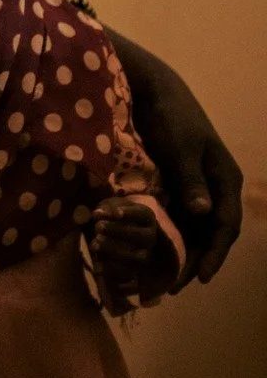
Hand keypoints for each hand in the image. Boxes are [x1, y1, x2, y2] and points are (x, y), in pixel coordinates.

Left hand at [90, 197, 178, 309]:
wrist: (117, 232)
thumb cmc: (114, 214)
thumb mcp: (110, 207)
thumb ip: (105, 209)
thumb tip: (97, 214)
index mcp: (146, 217)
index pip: (142, 214)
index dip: (130, 214)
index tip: (116, 213)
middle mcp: (149, 236)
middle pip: (140, 236)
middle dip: (119, 231)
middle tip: (98, 227)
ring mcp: (145, 254)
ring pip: (136, 258)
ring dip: (114, 252)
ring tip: (94, 245)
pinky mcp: (136, 269)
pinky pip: (127, 273)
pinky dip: (111, 270)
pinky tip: (96, 266)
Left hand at [112, 32, 242, 283]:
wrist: (152, 91)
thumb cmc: (171, 117)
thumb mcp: (181, 148)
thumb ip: (191, 180)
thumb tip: (204, 213)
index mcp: (225, 180)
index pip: (226, 226)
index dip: (215, 253)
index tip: (201, 278)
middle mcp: (214, 188)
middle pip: (210, 233)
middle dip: (195, 260)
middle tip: (174, 287)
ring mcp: (195, 186)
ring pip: (193, 228)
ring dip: (181, 251)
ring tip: (161, 278)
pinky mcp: (176, 184)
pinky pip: (176, 216)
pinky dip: (168, 234)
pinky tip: (152, 251)